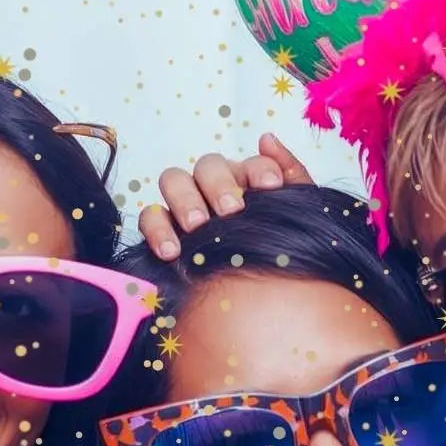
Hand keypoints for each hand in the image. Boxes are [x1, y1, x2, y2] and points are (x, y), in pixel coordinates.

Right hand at [141, 133, 314, 260]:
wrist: (259, 306)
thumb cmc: (276, 256)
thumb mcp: (295, 220)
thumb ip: (292, 177)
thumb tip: (267, 139)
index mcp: (248, 184)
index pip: (250, 163)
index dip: (259, 170)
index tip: (271, 187)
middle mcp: (214, 190)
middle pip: (207, 165)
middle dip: (219, 184)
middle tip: (231, 211)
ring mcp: (185, 209)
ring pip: (173, 180)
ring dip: (185, 199)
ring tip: (197, 226)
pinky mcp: (162, 232)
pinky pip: (150, 217)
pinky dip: (157, 228)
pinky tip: (171, 251)